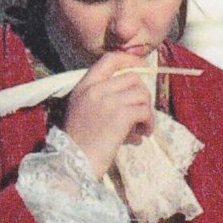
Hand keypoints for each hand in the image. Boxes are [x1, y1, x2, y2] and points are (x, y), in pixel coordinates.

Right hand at [63, 45, 155, 175]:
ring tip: (142, 128)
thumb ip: (104, 99)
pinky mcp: (120, 115)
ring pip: (142, 94)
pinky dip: (149, 122)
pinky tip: (143, 134)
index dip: (129, 59)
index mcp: (84, 86)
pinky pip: (145, 111)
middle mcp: (95, 89)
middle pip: (132, 78)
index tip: (142, 65)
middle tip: (142, 113)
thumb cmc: (80, 143)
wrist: (73, 163)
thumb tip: (135, 97)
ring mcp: (108, 101)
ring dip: (147, 112)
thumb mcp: (84, 112)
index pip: (109, 59)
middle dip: (142, 94)